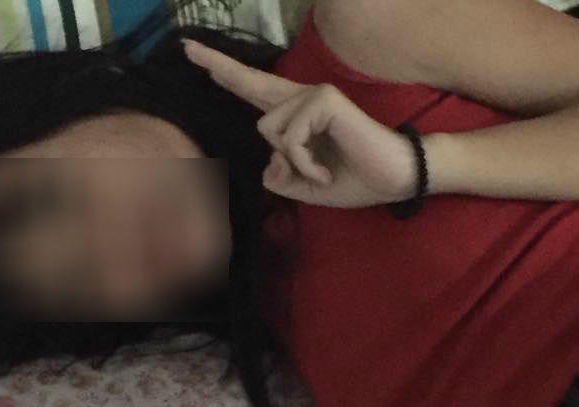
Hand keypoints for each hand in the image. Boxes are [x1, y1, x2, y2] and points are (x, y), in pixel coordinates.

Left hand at [182, 38, 417, 208]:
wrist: (393, 179)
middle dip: (218, 67)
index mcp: (297, 118)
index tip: (195, 56)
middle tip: (185, 46)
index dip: (227, 76)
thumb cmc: (356, 181)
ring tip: (322, 173)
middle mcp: (303, 100)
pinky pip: (291, 137)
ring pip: (270, 129)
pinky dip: (305, 163)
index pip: (257, 94)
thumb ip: (281, 178)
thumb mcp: (307, 188)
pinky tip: (326, 171)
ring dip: (295, 163)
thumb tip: (268, 164)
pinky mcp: (324, 101)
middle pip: (252, 84)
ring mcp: (314, 96)